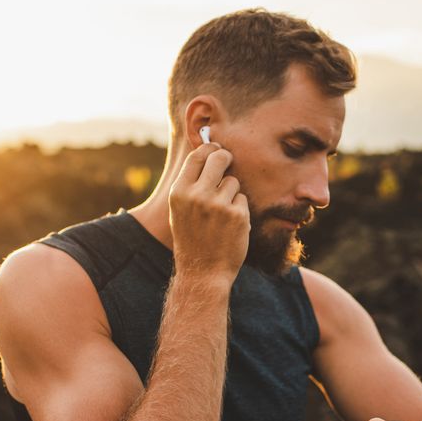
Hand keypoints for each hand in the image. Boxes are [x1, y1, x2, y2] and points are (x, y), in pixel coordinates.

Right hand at [169, 143, 249, 282]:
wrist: (202, 273)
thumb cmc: (191, 240)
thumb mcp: (179, 211)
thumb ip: (190, 185)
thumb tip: (207, 154)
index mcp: (179, 192)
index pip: (197, 156)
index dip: (209, 148)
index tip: (216, 149)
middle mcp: (197, 195)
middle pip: (219, 157)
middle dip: (226, 157)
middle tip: (228, 163)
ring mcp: (218, 205)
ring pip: (233, 181)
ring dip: (231, 193)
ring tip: (221, 214)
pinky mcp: (238, 215)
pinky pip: (242, 199)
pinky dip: (239, 210)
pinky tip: (230, 226)